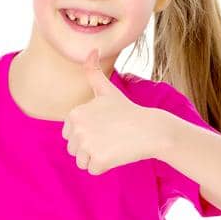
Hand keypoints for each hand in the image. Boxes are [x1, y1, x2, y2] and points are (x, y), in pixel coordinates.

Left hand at [62, 49, 162, 174]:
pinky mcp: (98, 161)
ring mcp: (87, 145)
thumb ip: (92, 72)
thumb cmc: (127, 110)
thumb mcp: (107, 90)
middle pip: (74, 149)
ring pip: (82, 161)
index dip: (87, 133)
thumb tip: (90, 50)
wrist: (151, 129)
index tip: (103, 126)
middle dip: (90, 147)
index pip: (69, 134)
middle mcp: (77, 129)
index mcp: (74, 114)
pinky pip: (93, 170)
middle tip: (110, 136)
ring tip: (113, 145)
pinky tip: (117, 153)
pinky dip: (105, 166)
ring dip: (97, 157)